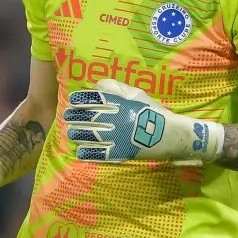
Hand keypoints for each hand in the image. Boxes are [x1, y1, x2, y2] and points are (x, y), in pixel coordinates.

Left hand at [63, 79, 223, 163]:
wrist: (170, 134)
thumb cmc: (153, 112)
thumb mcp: (137, 94)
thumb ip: (116, 87)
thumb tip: (97, 84)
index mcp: (120, 103)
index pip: (95, 98)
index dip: (81, 99)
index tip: (72, 100)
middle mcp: (116, 118)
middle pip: (89, 116)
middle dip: (75, 116)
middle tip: (67, 116)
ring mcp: (118, 136)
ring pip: (91, 134)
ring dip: (78, 133)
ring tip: (71, 133)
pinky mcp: (121, 152)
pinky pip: (100, 153)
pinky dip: (88, 152)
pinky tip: (80, 151)